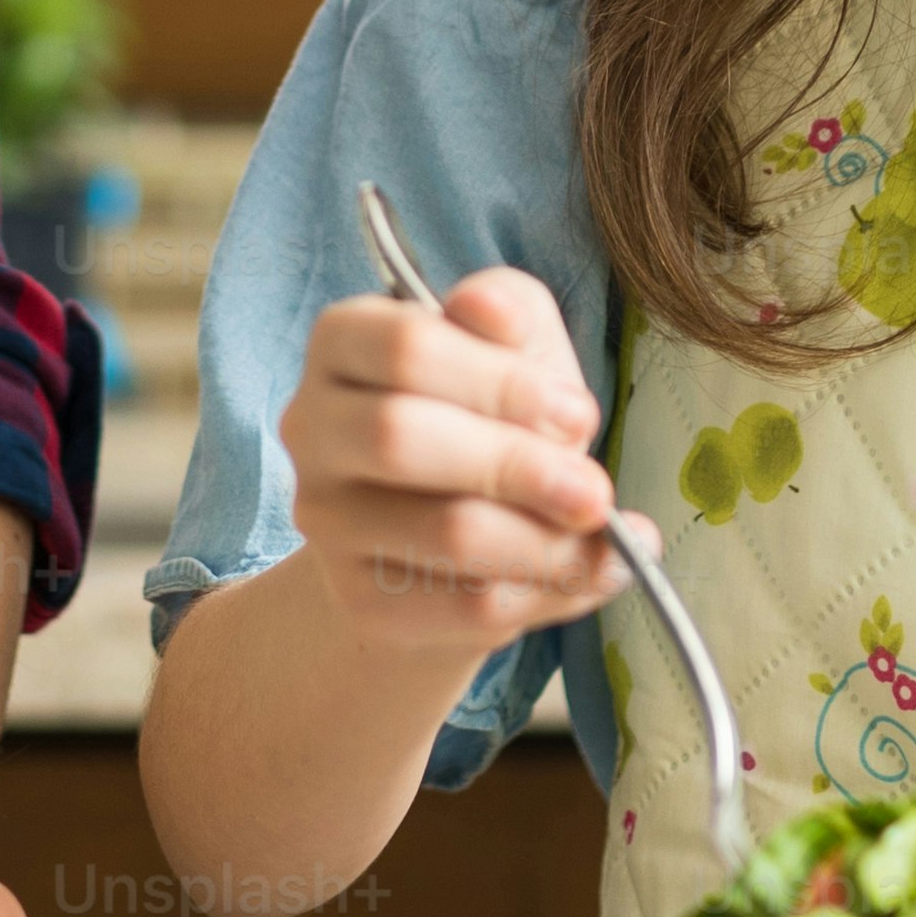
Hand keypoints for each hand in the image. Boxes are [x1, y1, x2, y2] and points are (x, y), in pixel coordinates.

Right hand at [278, 270, 630, 657]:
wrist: (458, 528)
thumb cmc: (490, 414)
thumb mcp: (516, 343)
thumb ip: (510, 312)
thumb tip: (490, 311)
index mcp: (343, 340)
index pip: (405, 348)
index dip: (502, 384)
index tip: (577, 414)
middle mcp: (311, 426)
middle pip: (399, 439)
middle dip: (518, 467)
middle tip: (595, 493)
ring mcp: (324, 518)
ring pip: (441, 533)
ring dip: (544, 541)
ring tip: (605, 539)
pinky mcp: (358, 597)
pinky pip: (461, 605)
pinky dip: (543, 594)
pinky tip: (586, 575)